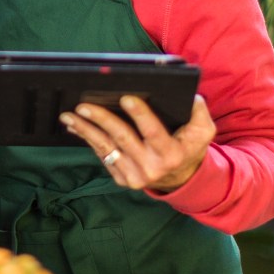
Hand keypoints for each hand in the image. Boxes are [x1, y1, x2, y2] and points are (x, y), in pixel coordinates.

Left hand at [60, 95, 215, 192]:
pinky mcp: (122, 178)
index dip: (140, 114)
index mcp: (171, 154)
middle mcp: (151, 168)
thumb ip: (199, 112)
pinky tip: (76, 126)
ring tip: (69, 115)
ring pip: (106, 148)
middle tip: (83, 105)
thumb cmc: (189, 148)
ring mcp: (134, 176)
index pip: (153, 132)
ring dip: (85, 130)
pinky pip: (102, 156)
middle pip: (122, 138)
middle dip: (101, 119)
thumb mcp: (203, 132)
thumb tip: (190, 95)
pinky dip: (88, 140)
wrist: (181, 179)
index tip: (125, 97)